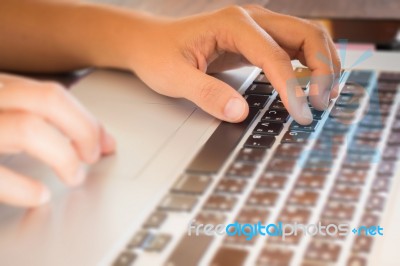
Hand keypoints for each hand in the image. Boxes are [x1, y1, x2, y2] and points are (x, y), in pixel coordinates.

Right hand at [0, 74, 114, 206]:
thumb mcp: (8, 113)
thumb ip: (49, 119)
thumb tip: (102, 139)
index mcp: (1, 87)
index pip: (54, 95)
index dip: (88, 121)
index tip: (106, 143)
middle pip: (49, 100)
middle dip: (83, 129)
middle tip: (93, 156)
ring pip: (28, 128)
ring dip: (63, 156)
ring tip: (74, 176)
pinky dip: (22, 188)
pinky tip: (40, 196)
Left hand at [124, 5, 340, 124]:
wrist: (149, 42)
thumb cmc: (158, 54)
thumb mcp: (174, 77)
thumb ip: (207, 94)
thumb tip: (240, 113)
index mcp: (233, 24)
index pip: (276, 56)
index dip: (292, 87)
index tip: (301, 114)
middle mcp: (251, 19)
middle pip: (306, 35)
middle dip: (323, 68)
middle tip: (323, 103)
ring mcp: (255, 28)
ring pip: (305, 37)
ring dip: (322, 63)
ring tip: (326, 95)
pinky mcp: (255, 40)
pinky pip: (292, 47)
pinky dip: (308, 64)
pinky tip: (311, 84)